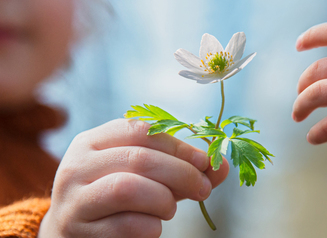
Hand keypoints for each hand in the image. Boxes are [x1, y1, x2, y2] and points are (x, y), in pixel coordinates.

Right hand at [38, 119, 228, 236]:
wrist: (75, 233)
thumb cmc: (119, 200)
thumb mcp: (148, 177)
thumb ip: (181, 168)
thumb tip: (222, 165)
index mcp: (93, 141)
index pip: (140, 129)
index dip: (178, 145)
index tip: (206, 161)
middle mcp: (77, 165)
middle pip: (139, 158)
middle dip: (181, 173)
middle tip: (204, 189)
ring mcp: (73, 199)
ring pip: (128, 189)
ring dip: (164, 200)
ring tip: (169, 209)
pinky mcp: (77, 230)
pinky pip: (127, 225)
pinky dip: (152, 227)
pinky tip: (152, 228)